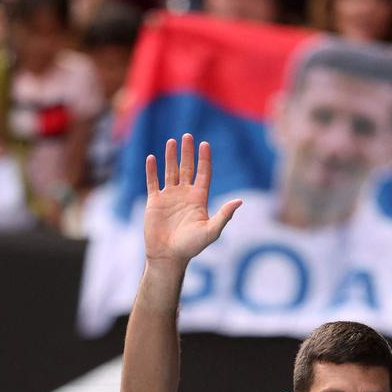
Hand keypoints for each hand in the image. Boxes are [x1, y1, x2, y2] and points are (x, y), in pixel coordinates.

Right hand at [143, 133, 241, 264]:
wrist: (168, 256)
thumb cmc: (191, 246)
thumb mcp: (211, 231)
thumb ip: (224, 215)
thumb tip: (239, 201)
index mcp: (199, 199)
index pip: (203, 173)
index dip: (204, 159)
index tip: (205, 144)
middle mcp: (185, 195)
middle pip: (187, 168)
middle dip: (187, 152)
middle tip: (188, 136)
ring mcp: (169, 197)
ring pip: (170, 171)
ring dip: (170, 157)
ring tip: (171, 142)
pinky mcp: (154, 202)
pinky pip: (153, 182)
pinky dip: (152, 170)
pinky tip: (152, 158)